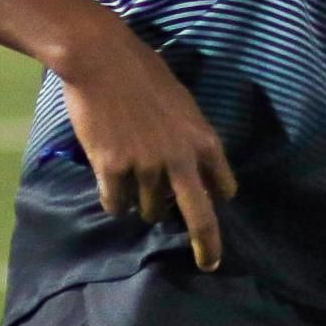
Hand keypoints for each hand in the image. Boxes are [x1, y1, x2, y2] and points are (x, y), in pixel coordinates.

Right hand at [55, 13, 237, 270]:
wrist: (104, 62)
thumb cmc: (145, 77)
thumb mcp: (183, 107)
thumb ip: (189, 140)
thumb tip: (192, 170)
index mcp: (204, 141)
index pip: (222, 187)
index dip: (219, 199)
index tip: (218, 209)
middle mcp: (181, 159)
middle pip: (199, 216)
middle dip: (207, 244)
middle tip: (210, 264)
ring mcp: (146, 167)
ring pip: (149, 209)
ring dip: (143, 204)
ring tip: (132, 179)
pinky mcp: (113, 169)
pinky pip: (117, 203)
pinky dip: (115, 200)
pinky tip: (111, 183)